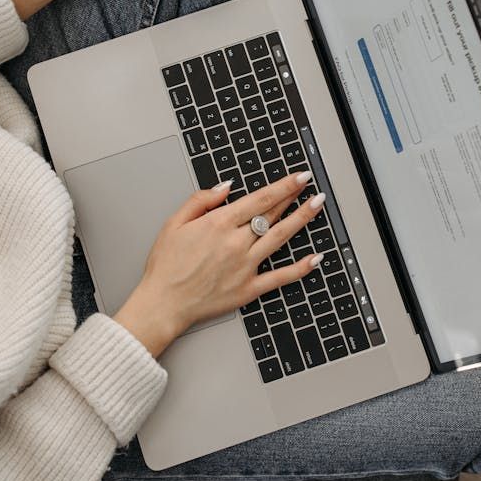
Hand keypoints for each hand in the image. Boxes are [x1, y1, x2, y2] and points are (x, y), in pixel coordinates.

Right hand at [114, 172, 327, 356]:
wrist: (163, 303)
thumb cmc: (165, 266)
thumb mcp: (173, 223)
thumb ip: (200, 200)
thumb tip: (225, 187)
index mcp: (218, 224)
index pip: (259, 199)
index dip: (283, 186)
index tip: (297, 176)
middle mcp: (236, 242)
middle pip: (272, 214)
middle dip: (294, 197)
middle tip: (310, 185)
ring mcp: (245, 266)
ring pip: (280, 237)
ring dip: (301, 220)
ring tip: (317, 206)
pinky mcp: (249, 288)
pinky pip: (280, 277)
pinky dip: (300, 268)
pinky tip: (315, 258)